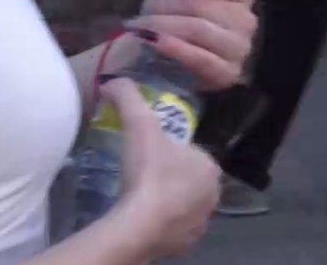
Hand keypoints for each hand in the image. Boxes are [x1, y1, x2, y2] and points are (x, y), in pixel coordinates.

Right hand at [103, 78, 220, 257]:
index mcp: (211, 167)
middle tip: (139, 177)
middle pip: (187, 181)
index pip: (191, 155)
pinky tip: (143, 219)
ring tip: (139, 198)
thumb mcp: (139, 126)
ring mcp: (201, 222)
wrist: (142, 223)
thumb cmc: (148, 172)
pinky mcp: (187, 245)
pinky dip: (162, 226)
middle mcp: (214, 195)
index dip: (168, 154)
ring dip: (166, 202)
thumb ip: (129, 99)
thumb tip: (113, 81)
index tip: (146, 157)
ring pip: (183, 206)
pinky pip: (175, 230)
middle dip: (168, 178)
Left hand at [124, 0, 257, 91]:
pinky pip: (202, 59)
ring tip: (141, 30)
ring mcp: (240, 50)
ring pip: (201, 31)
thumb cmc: (167, 10)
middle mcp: (247, 21)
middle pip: (205, 5)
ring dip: (164, 29)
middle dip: (166, 9)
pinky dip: (174, 50)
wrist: (152, 55)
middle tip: (139, 16)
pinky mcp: (227, 75)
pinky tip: (153, 44)